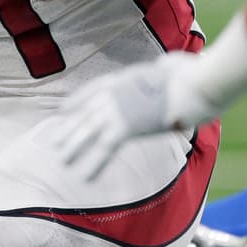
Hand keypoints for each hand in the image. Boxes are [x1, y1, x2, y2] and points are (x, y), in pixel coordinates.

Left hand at [54, 52, 224, 179]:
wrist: (196, 83)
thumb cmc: (191, 74)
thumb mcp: (170, 69)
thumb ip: (162, 71)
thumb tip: (168, 69)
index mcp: (122, 78)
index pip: (89, 90)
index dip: (74, 102)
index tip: (61, 111)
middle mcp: (114, 92)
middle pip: (83, 111)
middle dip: (67, 127)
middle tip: (51, 141)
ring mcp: (118, 108)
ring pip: (87, 130)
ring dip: (74, 147)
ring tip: (62, 160)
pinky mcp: (127, 126)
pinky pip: (105, 148)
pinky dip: (94, 163)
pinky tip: (86, 177)